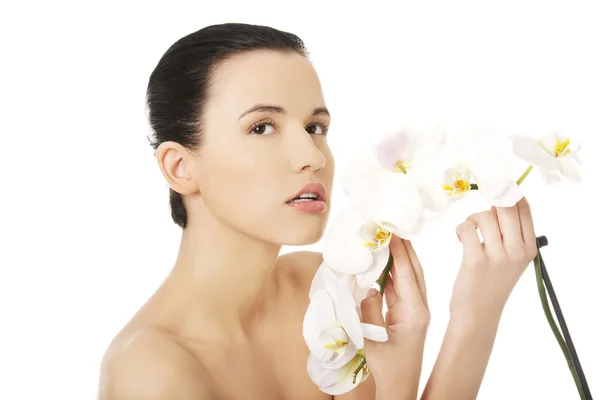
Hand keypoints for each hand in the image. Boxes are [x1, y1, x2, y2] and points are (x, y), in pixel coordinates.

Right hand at [360, 235, 429, 398]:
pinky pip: (399, 288)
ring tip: (390, 238)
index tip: (392, 232)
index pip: (406, 275)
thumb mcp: (375, 340)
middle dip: (404, 248)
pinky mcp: (406, 314)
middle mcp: (418, 308)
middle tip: (394, 226)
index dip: (399, 253)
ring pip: (407, 277)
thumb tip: (368, 289)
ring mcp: (413, 311)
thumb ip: (370, 312)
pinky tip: (384, 262)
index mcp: (415, 313)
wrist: (401, 386)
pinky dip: (392, 273)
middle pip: (413, 271)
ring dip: (399, 258)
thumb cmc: (388, 367)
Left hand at [452, 196, 537, 323]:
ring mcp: (498, 256)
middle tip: (480, 214)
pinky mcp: (476, 260)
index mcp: (529, 248)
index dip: (507, 193)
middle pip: (505, 207)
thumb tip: (498, 202)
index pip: (524, 207)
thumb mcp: (511, 258)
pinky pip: (467, 228)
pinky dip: (461, 229)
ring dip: (472, 219)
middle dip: (488, 204)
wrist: (479, 313)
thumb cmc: (491, 282)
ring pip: (484, 216)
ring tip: (469, 232)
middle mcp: (517, 251)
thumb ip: (509, 232)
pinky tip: (461, 238)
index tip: (495, 191)